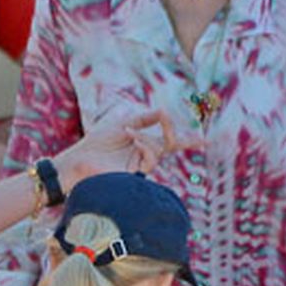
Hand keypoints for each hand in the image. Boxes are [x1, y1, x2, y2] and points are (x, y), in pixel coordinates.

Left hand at [56, 110, 196, 187]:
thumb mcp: (122, 124)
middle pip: (171, 145)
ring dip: (148, 138)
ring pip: (160, 150)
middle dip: (182, 138)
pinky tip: (132, 139)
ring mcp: (140, 165)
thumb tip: (164, 111)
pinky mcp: (135, 174)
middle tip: (194, 137)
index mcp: (142, 141)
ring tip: (130, 133)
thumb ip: (144, 119)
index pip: (168, 139)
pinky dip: (144, 145)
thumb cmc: (96, 143)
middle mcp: (144, 154)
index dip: (186, 139)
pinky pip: (150, 159)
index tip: (205, 141)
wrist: (79, 161)